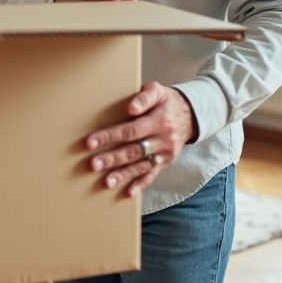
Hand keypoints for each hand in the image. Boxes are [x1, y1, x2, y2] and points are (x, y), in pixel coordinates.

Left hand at [83, 82, 196, 196]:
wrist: (190, 115)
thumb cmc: (166, 101)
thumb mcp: (157, 91)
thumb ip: (144, 97)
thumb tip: (131, 107)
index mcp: (160, 121)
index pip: (131, 130)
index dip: (110, 136)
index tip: (91, 142)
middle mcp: (163, 139)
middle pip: (134, 151)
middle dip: (112, 159)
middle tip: (93, 164)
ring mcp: (165, 153)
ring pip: (141, 166)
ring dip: (123, 175)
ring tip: (106, 182)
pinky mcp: (165, 162)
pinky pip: (152, 174)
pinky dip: (140, 184)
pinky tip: (128, 192)